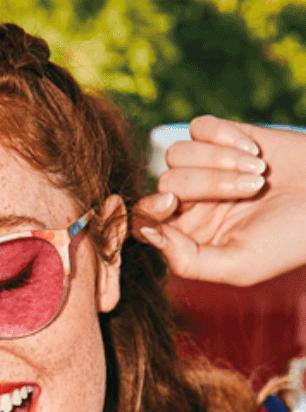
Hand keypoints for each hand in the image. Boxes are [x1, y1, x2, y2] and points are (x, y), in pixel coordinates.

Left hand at [133, 115, 305, 285]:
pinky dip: (224, 135)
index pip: (143, 220)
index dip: (148, 209)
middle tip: (253, 188)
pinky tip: (255, 149)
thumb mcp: (238, 264)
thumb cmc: (289, 241)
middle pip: (165, 182)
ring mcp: (204, 168)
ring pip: (177, 153)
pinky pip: (199, 127)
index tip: (170, 204)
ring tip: (259, 172)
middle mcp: (188, 203)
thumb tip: (148, 235)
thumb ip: (187, 260)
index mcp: (185, 237)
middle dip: (207, 183)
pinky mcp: (224, 137)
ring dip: (220, 159)